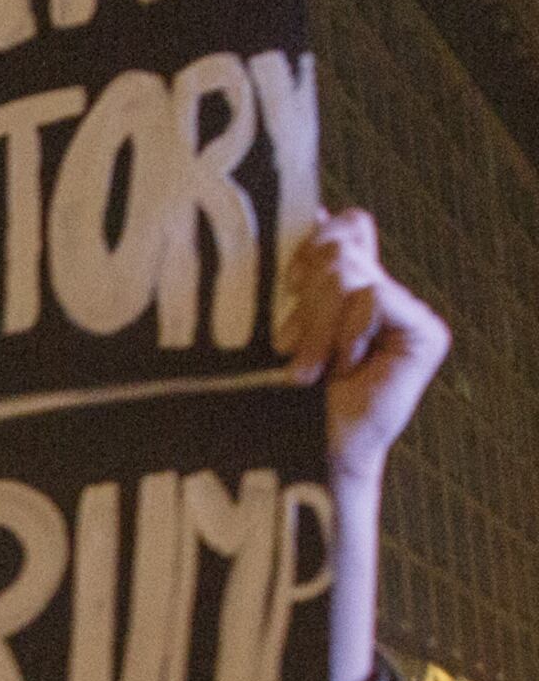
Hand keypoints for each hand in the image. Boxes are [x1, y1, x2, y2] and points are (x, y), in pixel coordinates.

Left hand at [281, 210, 446, 680]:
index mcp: (337, 288)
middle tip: (285, 347)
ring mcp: (401, 312)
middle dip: (302, 293)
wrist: (293, 463)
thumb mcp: (258, 333)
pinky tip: (338, 371)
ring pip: (349, 270)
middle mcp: (373, 293)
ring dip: (315, 323)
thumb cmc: (256, 404)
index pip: (341, 225)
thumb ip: (276, 281)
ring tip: (301, 371)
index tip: (282, 285)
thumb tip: (296, 217)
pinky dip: (344, 334)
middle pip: (340, 240)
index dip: (309, 241)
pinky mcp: (424, 332)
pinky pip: (372, 296)